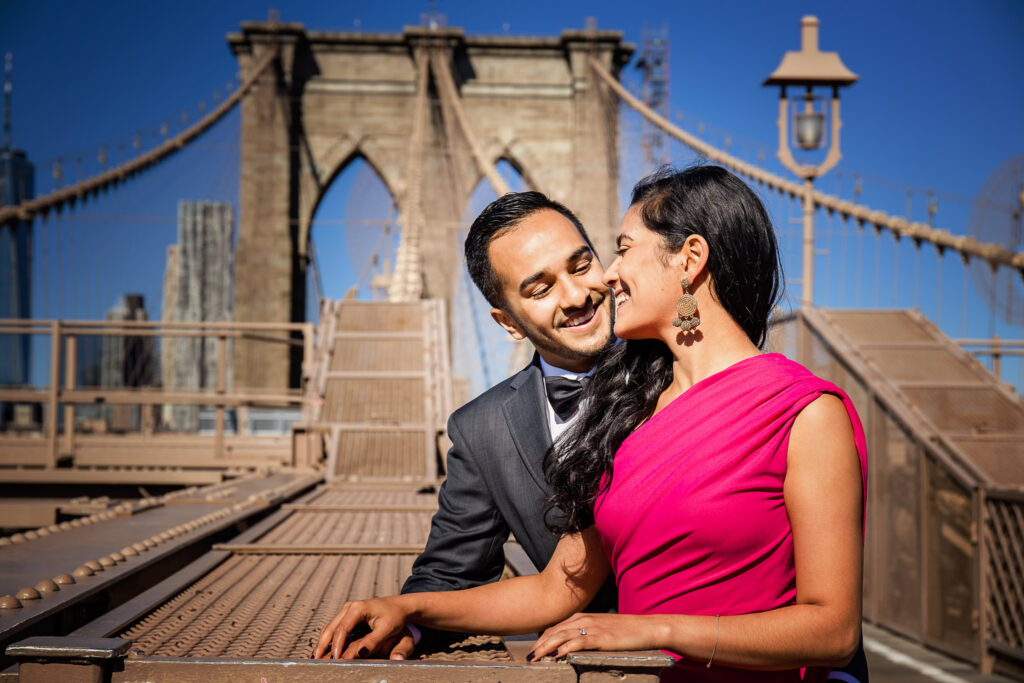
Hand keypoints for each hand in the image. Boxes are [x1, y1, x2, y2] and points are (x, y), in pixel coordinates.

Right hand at [310, 597, 410, 659]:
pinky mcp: (347, 615)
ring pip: (330, 627)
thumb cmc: (395, 617)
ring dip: (323, 642)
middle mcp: (349, 607)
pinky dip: (328, 638)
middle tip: (315, 659)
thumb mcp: (386, 629)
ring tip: (315, 657)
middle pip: (331, 627)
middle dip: (323, 644)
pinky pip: (334, 627)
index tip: (335, 659)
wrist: (399, 606)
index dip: (337, 645)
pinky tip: (324, 650)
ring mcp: (347, 610)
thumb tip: (360, 653)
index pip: (342, 628)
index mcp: (358, 608)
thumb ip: (373, 641)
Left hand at [529, 613, 666, 660]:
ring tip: (536, 656)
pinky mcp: (601, 637)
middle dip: (540, 643)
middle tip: (530, 656)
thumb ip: (587, 633)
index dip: (543, 638)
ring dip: (546, 646)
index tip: (534, 649)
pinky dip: (566, 647)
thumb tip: (573, 645)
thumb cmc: (627, 630)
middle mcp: (584, 620)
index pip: (556, 627)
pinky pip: (579, 642)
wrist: (647, 627)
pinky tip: (557, 654)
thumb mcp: (602, 628)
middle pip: (555, 631)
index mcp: (583, 617)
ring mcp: (593, 627)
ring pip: (562, 635)